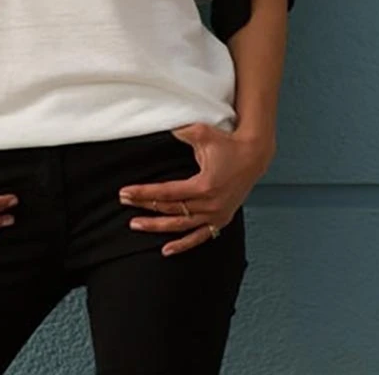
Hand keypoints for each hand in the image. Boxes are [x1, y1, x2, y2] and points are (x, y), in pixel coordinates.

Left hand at [118, 123, 274, 256]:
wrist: (254, 156)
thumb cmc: (228, 143)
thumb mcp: (202, 132)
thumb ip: (181, 131)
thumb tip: (161, 127)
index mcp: (204, 185)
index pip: (166, 193)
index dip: (144, 193)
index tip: (125, 192)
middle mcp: (210, 204)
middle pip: (170, 209)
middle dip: (144, 206)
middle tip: (123, 202)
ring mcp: (216, 214)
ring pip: (181, 226)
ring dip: (157, 227)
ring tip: (135, 225)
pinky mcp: (221, 219)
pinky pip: (199, 237)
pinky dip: (183, 245)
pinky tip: (166, 250)